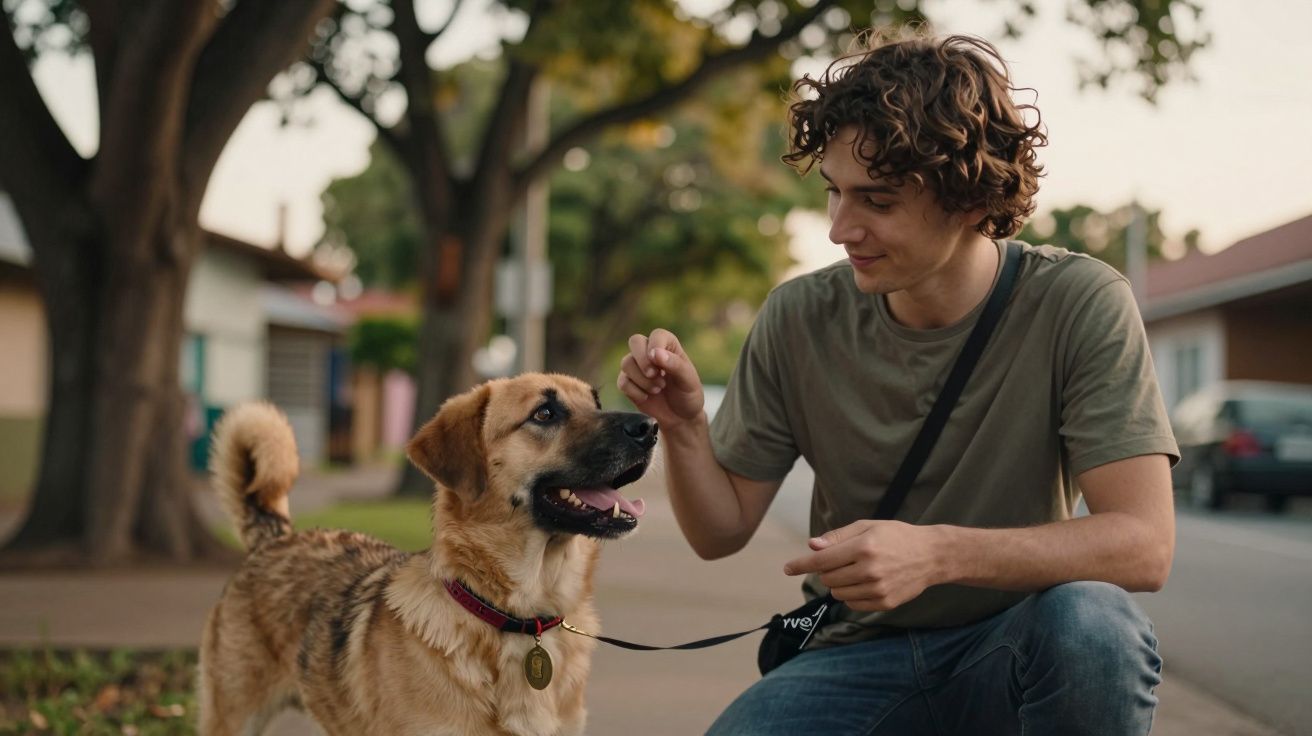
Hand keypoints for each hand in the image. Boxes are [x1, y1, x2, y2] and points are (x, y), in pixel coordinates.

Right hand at [616, 329, 704, 429]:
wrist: (680, 417)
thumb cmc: (687, 394)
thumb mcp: (688, 380)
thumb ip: (674, 364)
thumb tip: (654, 353)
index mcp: (668, 345)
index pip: (657, 335)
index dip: (656, 347)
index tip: (660, 364)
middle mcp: (650, 351)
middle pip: (635, 341)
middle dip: (642, 360)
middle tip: (654, 375)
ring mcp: (637, 366)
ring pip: (626, 363)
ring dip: (642, 380)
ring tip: (658, 389)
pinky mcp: (628, 382)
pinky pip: (622, 382)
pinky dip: (635, 391)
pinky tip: (647, 397)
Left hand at [782, 520, 942, 611]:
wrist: (931, 556)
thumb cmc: (896, 536)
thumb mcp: (867, 527)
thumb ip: (837, 537)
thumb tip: (812, 546)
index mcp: (864, 548)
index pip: (822, 560)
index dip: (801, 564)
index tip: (787, 568)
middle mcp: (870, 570)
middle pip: (828, 578)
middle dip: (826, 570)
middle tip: (841, 560)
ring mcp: (878, 589)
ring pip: (838, 593)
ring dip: (838, 583)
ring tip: (855, 570)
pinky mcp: (885, 603)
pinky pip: (853, 604)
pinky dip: (851, 595)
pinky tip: (864, 582)